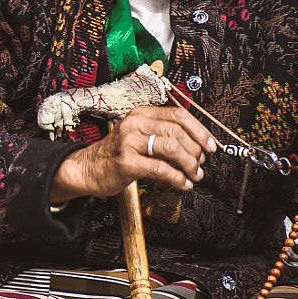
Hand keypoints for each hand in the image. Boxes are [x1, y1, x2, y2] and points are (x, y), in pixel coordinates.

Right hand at [50, 103, 214, 203]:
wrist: (87, 168)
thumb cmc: (116, 154)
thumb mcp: (138, 135)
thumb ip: (162, 134)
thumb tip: (197, 145)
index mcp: (141, 114)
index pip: (178, 115)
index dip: (199, 130)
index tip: (210, 145)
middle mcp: (134, 124)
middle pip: (177, 132)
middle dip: (195, 150)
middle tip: (200, 164)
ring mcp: (129, 143)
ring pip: (171, 149)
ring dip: (189, 165)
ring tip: (193, 175)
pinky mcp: (126, 163)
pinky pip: (161, 169)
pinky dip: (177, 178)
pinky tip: (182, 184)